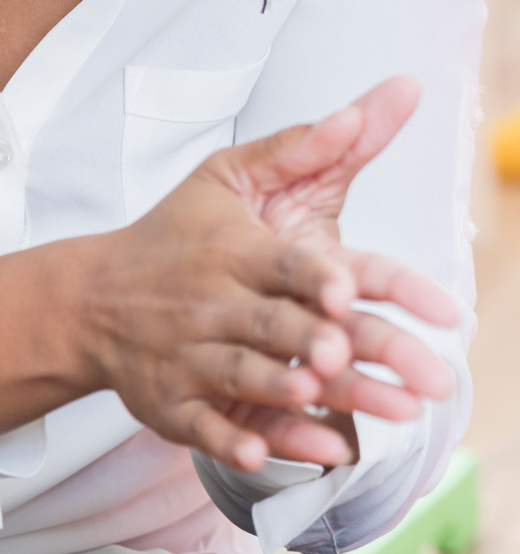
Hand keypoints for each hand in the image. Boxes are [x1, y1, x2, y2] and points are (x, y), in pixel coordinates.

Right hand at [207, 77, 458, 458]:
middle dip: (318, 345)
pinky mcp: (176, 403)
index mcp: (238, 252)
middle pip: (278, 328)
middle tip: (356, 359)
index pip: (286, 264)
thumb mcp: (233, 176)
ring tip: (346, 412)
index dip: (317, 278)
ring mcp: (194, 358)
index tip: (352, 292)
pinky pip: (209, 428)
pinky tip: (281, 459)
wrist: (90, 298)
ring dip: (290, 396)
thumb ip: (312, 144)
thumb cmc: (180, 233)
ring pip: (246, 378)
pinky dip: (241, 443)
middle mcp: (216, 307)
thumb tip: (396, 94)